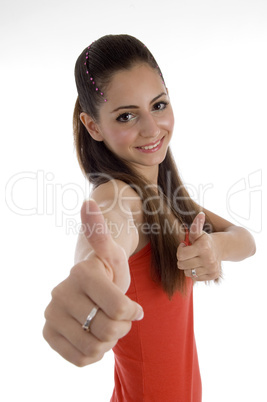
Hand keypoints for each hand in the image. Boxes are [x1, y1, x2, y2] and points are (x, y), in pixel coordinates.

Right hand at [43, 199, 143, 365]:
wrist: (90, 283)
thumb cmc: (108, 268)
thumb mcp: (113, 251)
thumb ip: (101, 231)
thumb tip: (89, 203)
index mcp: (81, 272)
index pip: (120, 308)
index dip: (132, 312)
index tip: (134, 307)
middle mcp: (60, 292)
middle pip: (108, 329)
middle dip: (122, 327)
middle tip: (119, 316)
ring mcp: (51, 313)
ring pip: (94, 347)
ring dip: (109, 340)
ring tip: (107, 325)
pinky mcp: (49, 332)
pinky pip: (80, 358)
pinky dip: (94, 353)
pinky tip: (95, 336)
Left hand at [177, 212, 220, 280]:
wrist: (223, 247)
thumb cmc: (206, 239)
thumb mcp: (199, 232)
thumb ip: (196, 225)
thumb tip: (200, 214)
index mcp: (203, 247)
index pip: (180, 255)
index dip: (180, 249)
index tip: (185, 245)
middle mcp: (208, 259)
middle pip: (182, 265)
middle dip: (182, 259)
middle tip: (189, 253)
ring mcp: (211, 268)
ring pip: (187, 273)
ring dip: (188, 266)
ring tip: (194, 260)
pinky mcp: (213, 276)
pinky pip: (195, 278)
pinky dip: (195, 273)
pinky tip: (200, 265)